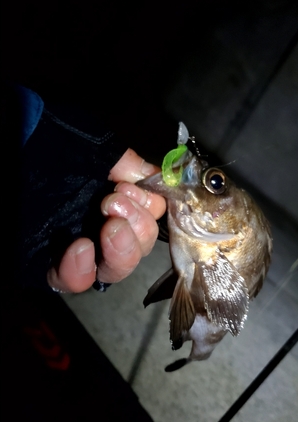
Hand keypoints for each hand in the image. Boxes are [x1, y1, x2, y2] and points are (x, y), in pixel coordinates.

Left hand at [47, 149, 165, 292]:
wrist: (10, 140)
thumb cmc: (49, 140)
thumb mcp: (97, 147)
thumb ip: (128, 165)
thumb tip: (157, 181)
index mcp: (114, 203)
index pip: (147, 222)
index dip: (148, 212)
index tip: (132, 190)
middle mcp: (99, 228)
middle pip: (137, 249)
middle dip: (137, 228)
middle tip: (115, 203)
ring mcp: (76, 249)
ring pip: (114, 270)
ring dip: (122, 250)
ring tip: (109, 226)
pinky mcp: (47, 265)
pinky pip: (73, 281)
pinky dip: (81, 270)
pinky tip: (81, 247)